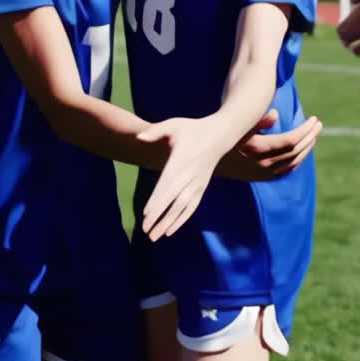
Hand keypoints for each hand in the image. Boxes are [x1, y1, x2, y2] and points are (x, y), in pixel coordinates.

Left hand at [138, 117, 228, 239]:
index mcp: (181, 160)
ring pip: (182, 207)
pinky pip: (191, 207)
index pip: (167, 184)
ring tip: (155, 236)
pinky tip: (170, 231)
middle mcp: (190, 175)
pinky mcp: (202, 188)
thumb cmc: (193, 129)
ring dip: (169, 223)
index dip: (158, 200)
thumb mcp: (174, 124)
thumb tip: (138, 137)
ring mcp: (198, 183)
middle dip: (160, 216)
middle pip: (174, 200)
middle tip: (146, 231)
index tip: (146, 214)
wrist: (221, 135)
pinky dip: (181, 220)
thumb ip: (155, 131)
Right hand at [230, 111, 321, 176]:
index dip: (305, 130)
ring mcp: (262, 173)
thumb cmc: (222, 137)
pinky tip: (301, 152)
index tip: (314, 119)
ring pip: (293, 162)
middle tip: (319, 124)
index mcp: (259, 150)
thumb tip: (276, 114)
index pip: (291, 141)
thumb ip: (256, 120)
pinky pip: (285, 171)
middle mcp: (263, 164)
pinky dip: (297, 161)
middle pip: (296, 152)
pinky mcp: (260, 177)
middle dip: (310, 137)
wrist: (205, 160)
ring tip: (314, 135)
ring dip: (306, 149)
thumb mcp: (236, 126)